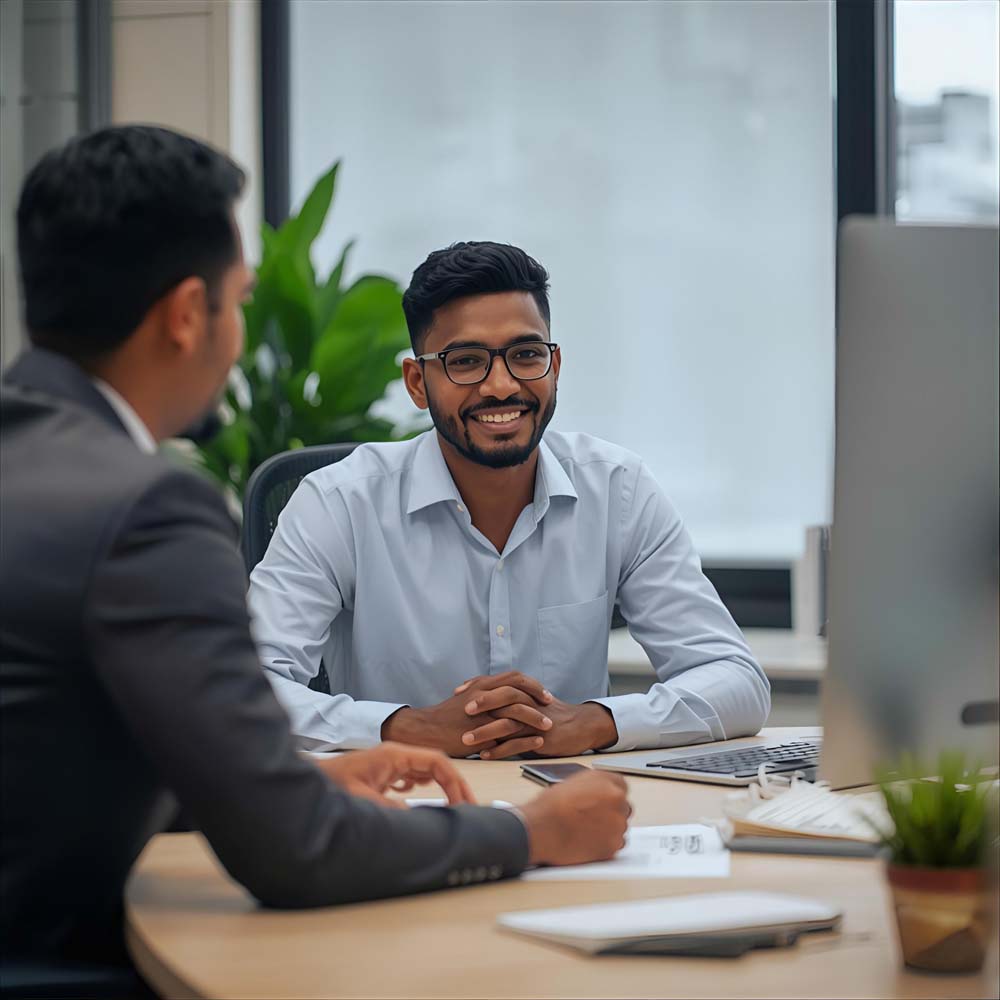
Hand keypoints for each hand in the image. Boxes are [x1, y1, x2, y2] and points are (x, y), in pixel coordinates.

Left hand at [316, 742, 475, 808]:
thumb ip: (389, 809)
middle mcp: (396, 755)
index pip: (437, 762)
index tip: (463, 803)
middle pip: (436, 765)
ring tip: (451, 805)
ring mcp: (390, 762)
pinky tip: (420, 796)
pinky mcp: (384, 772)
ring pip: (426, 770)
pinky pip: (412, 775)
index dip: (454, 782)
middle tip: (467, 807)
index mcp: (395, 755)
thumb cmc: (331, 783)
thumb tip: (414, 819)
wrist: (310, 779)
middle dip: (453, 785)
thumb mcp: (362, 799)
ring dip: (440, 785)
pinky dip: (423, 785)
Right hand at [381, 671, 553, 756]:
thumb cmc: (447, 716)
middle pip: (519, 689)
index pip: (514, 677)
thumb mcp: (467, 698)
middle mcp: (484, 694)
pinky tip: (538, 741)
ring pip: (517, 711)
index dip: (531, 683)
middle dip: (537, 696)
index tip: (543, 692)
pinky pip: (510, 734)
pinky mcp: (482, 733)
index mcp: (482, 685)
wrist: (427, 730)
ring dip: (536, 718)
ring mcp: (483, 713)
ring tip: (549, 725)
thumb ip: (486, 695)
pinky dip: (527, 737)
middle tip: (550, 703)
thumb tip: (503, 696)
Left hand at [461, 693, 618, 759]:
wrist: (580, 726)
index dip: (477, 686)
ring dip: (485, 731)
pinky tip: (486, 754)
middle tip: (461, 709)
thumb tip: (485, 702)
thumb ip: (509, 701)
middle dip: (481, 702)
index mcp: (523, 692)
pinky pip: (517, 743)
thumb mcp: (530, 702)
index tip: (457, 693)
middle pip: (503, 697)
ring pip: (507, 722)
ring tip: (466, 739)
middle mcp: (528, 702)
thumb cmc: (551, 715)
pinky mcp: (540, 737)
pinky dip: (500, 749)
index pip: (496, 684)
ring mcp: (534, 720)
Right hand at [519, 770, 630, 864]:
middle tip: (594, 819)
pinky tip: (589, 842)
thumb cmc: (550, 806)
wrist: (543, 828)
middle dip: (611, 813)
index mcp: (606, 780)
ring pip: (620, 827)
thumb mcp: (572, 783)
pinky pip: (617, 844)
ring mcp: (617, 823)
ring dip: (609, 829)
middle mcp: (616, 798)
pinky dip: (606, 844)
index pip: (621, 786)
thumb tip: (597, 794)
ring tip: (586, 831)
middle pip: (623, 807)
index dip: (610, 796)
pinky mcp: (613, 844)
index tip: (605, 803)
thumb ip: (592, 787)